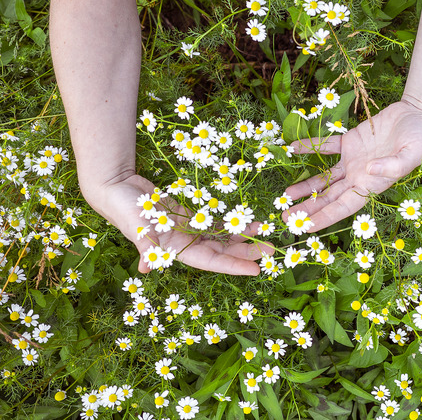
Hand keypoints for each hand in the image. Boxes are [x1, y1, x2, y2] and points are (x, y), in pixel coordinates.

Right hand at [86, 174, 272, 275]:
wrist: (117, 187)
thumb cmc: (125, 208)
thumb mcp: (136, 227)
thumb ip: (145, 247)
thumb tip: (145, 269)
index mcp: (176, 250)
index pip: (212, 262)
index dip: (234, 265)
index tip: (256, 269)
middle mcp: (186, 243)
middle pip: (223, 251)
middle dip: (247, 251)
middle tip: (271, 249)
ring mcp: (189, 230)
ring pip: (223, 238)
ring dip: (244, 238)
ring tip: (266, 234)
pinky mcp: (190, 216)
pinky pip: (216, 223)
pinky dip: (232, 223)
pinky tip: (249, 222)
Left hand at [282, 100, 421, 231]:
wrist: (417, 114)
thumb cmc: (420, 138)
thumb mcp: (413, 154)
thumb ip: (394, 165)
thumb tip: (369, 171)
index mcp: (372, 185)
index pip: (344, 207)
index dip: (324, 218)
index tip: (305, 226)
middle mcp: (359, 177)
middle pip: (329, 198)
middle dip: (308, 209)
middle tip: (286, 217)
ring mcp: (352, 160)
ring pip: (323, 178)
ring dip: (304, 187)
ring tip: (284, 196)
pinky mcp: (349, 142)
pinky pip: (325, 147)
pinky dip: (309, 147)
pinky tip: (293, 149)